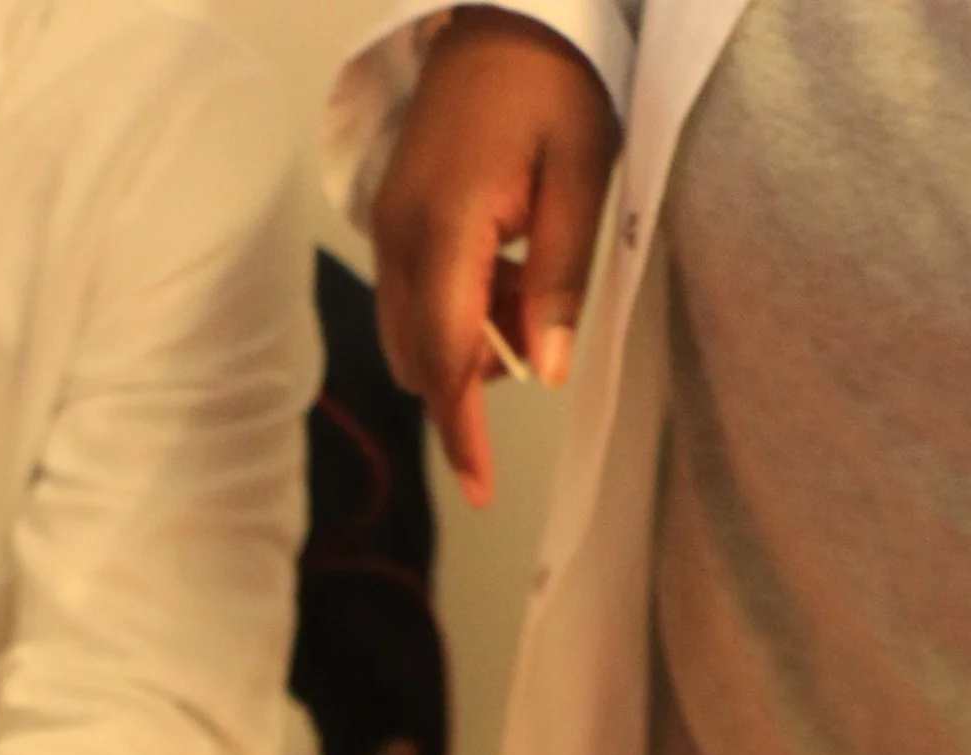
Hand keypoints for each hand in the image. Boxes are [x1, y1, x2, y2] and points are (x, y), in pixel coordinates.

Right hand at [370, 9, 615, 506]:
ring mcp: (387, 223)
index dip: (462, 429)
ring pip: (412, 332)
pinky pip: (412, 295)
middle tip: (538, 333)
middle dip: (473, 378)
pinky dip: (455, 310)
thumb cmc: (554, 80)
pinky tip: (502, 270)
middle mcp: (399, 232)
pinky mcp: (391, 215)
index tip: (479, 489)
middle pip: (419, 356)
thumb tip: (543, 375)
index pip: (444, 355)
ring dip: (466, 343)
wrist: (505, 6)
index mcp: (447, 223)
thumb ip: (559, 280)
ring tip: (527, 288)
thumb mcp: (583, 175)